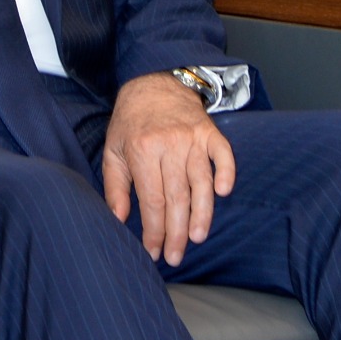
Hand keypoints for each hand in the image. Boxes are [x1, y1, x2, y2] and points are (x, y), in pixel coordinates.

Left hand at [101, 71, 236, 266]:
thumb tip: (119, 219)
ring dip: (202, 213)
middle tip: (176, 257)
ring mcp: (192, 139)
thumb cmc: (131, 123)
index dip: (154, 230)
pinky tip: (224, 193)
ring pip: (201, 183)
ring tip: (197, 238)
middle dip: (177, 232)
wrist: (154, 83)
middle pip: (177, 197)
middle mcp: (169, 145)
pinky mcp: (210, 133)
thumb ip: (115, 186)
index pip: (151, 200)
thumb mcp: (113, 151)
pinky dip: (226, 174)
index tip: (154, 251)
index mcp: (142, 150)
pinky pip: (224, 156)